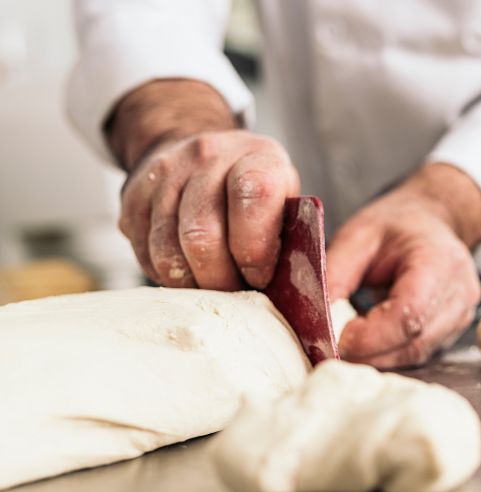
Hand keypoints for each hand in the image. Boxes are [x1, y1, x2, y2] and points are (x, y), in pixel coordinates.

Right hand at [108, 79, 299, 289]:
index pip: (254, 195)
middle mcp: (208, 157)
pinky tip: (188, 272)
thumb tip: (290, 295)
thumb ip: (289, 240)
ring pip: (168, 251)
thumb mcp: (286, 200)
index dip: (255, 249)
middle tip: (235, 294)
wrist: (202, 150)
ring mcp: (165, 173)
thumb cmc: (254, 190)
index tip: (260, 277)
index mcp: (257, 157)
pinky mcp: (133, 196)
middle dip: (221, 281)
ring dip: (192, 284)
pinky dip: (167, 275)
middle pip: (202, 235)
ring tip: (213, 288)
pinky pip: (144, 253)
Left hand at [326, 163, 480, 367]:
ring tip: (345, 343)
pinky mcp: (453, 330)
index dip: (370, 335)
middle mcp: (460, 293)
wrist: (430, 221)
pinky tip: (367, 341)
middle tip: (329, 348)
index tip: (335, 338)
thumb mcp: (356, 237)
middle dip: (368, 352)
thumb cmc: (395, 225)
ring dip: (376, 357)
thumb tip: (317, 323)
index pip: (410, 313)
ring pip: (415, 354)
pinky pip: (418, 353)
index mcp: (441, 262)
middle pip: (414, 342)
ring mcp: (461, 316)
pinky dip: (388, 353)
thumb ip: (335, 277)